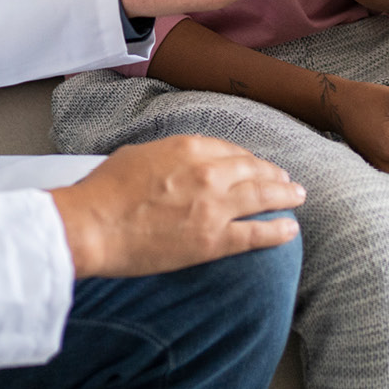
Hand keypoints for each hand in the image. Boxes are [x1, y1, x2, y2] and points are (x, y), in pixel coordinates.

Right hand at [48, 136, 303, 278]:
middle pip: (253, 169)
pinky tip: (290, 229)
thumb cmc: (103, 191)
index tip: (253, 164)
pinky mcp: (212, 240)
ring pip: (263, 196)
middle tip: (285, 179)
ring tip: (297, 197)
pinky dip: (277, 231)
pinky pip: (256, 234)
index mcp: (188, 147)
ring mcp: (214, 207)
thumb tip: (176, 162)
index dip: (245, 158)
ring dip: (285, 196)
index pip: (229, 150)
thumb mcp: (137, 155)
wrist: (92, 225)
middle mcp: (208, 172)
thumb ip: (167, 155)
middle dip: (272, 173)